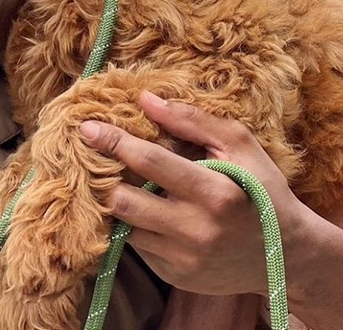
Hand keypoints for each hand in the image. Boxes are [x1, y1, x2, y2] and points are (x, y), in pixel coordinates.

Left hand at [78, 91, 305, 296]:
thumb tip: (146, 99)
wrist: (288, 255)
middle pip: (122, 201)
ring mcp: (183, 258)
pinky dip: (134, 226)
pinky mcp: (175, 276)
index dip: (113, 142)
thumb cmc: (262, 191)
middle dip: (103, 179)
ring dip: (115, 204)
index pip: (149, 162)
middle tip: (94, 160)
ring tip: (115, 183)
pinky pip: (137, 247)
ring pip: (123, 226)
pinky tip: (143, 212)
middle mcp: (196, 230)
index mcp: (215, 193)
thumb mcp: (241, 148)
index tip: (87, 127)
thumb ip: (193, 121)